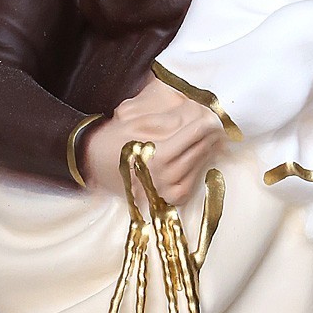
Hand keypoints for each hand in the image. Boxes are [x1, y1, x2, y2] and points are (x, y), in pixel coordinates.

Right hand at [81, 81, 225, 202]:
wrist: (93, 165)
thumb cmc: (114, 140)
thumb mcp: (138, 122)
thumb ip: (168, 119)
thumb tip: (195, 112)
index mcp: (157, 157)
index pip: (193, 136)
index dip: (207, 123)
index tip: (216, 113)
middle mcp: (163, 178)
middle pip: (198, 151)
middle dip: (211, 135)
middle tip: (220, 122)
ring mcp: (165, 192)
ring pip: (198, 167)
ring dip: (208, 150)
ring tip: (215, 135)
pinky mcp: (166, 200)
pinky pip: (191, 183)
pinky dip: (199, 167)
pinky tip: (203, 154)